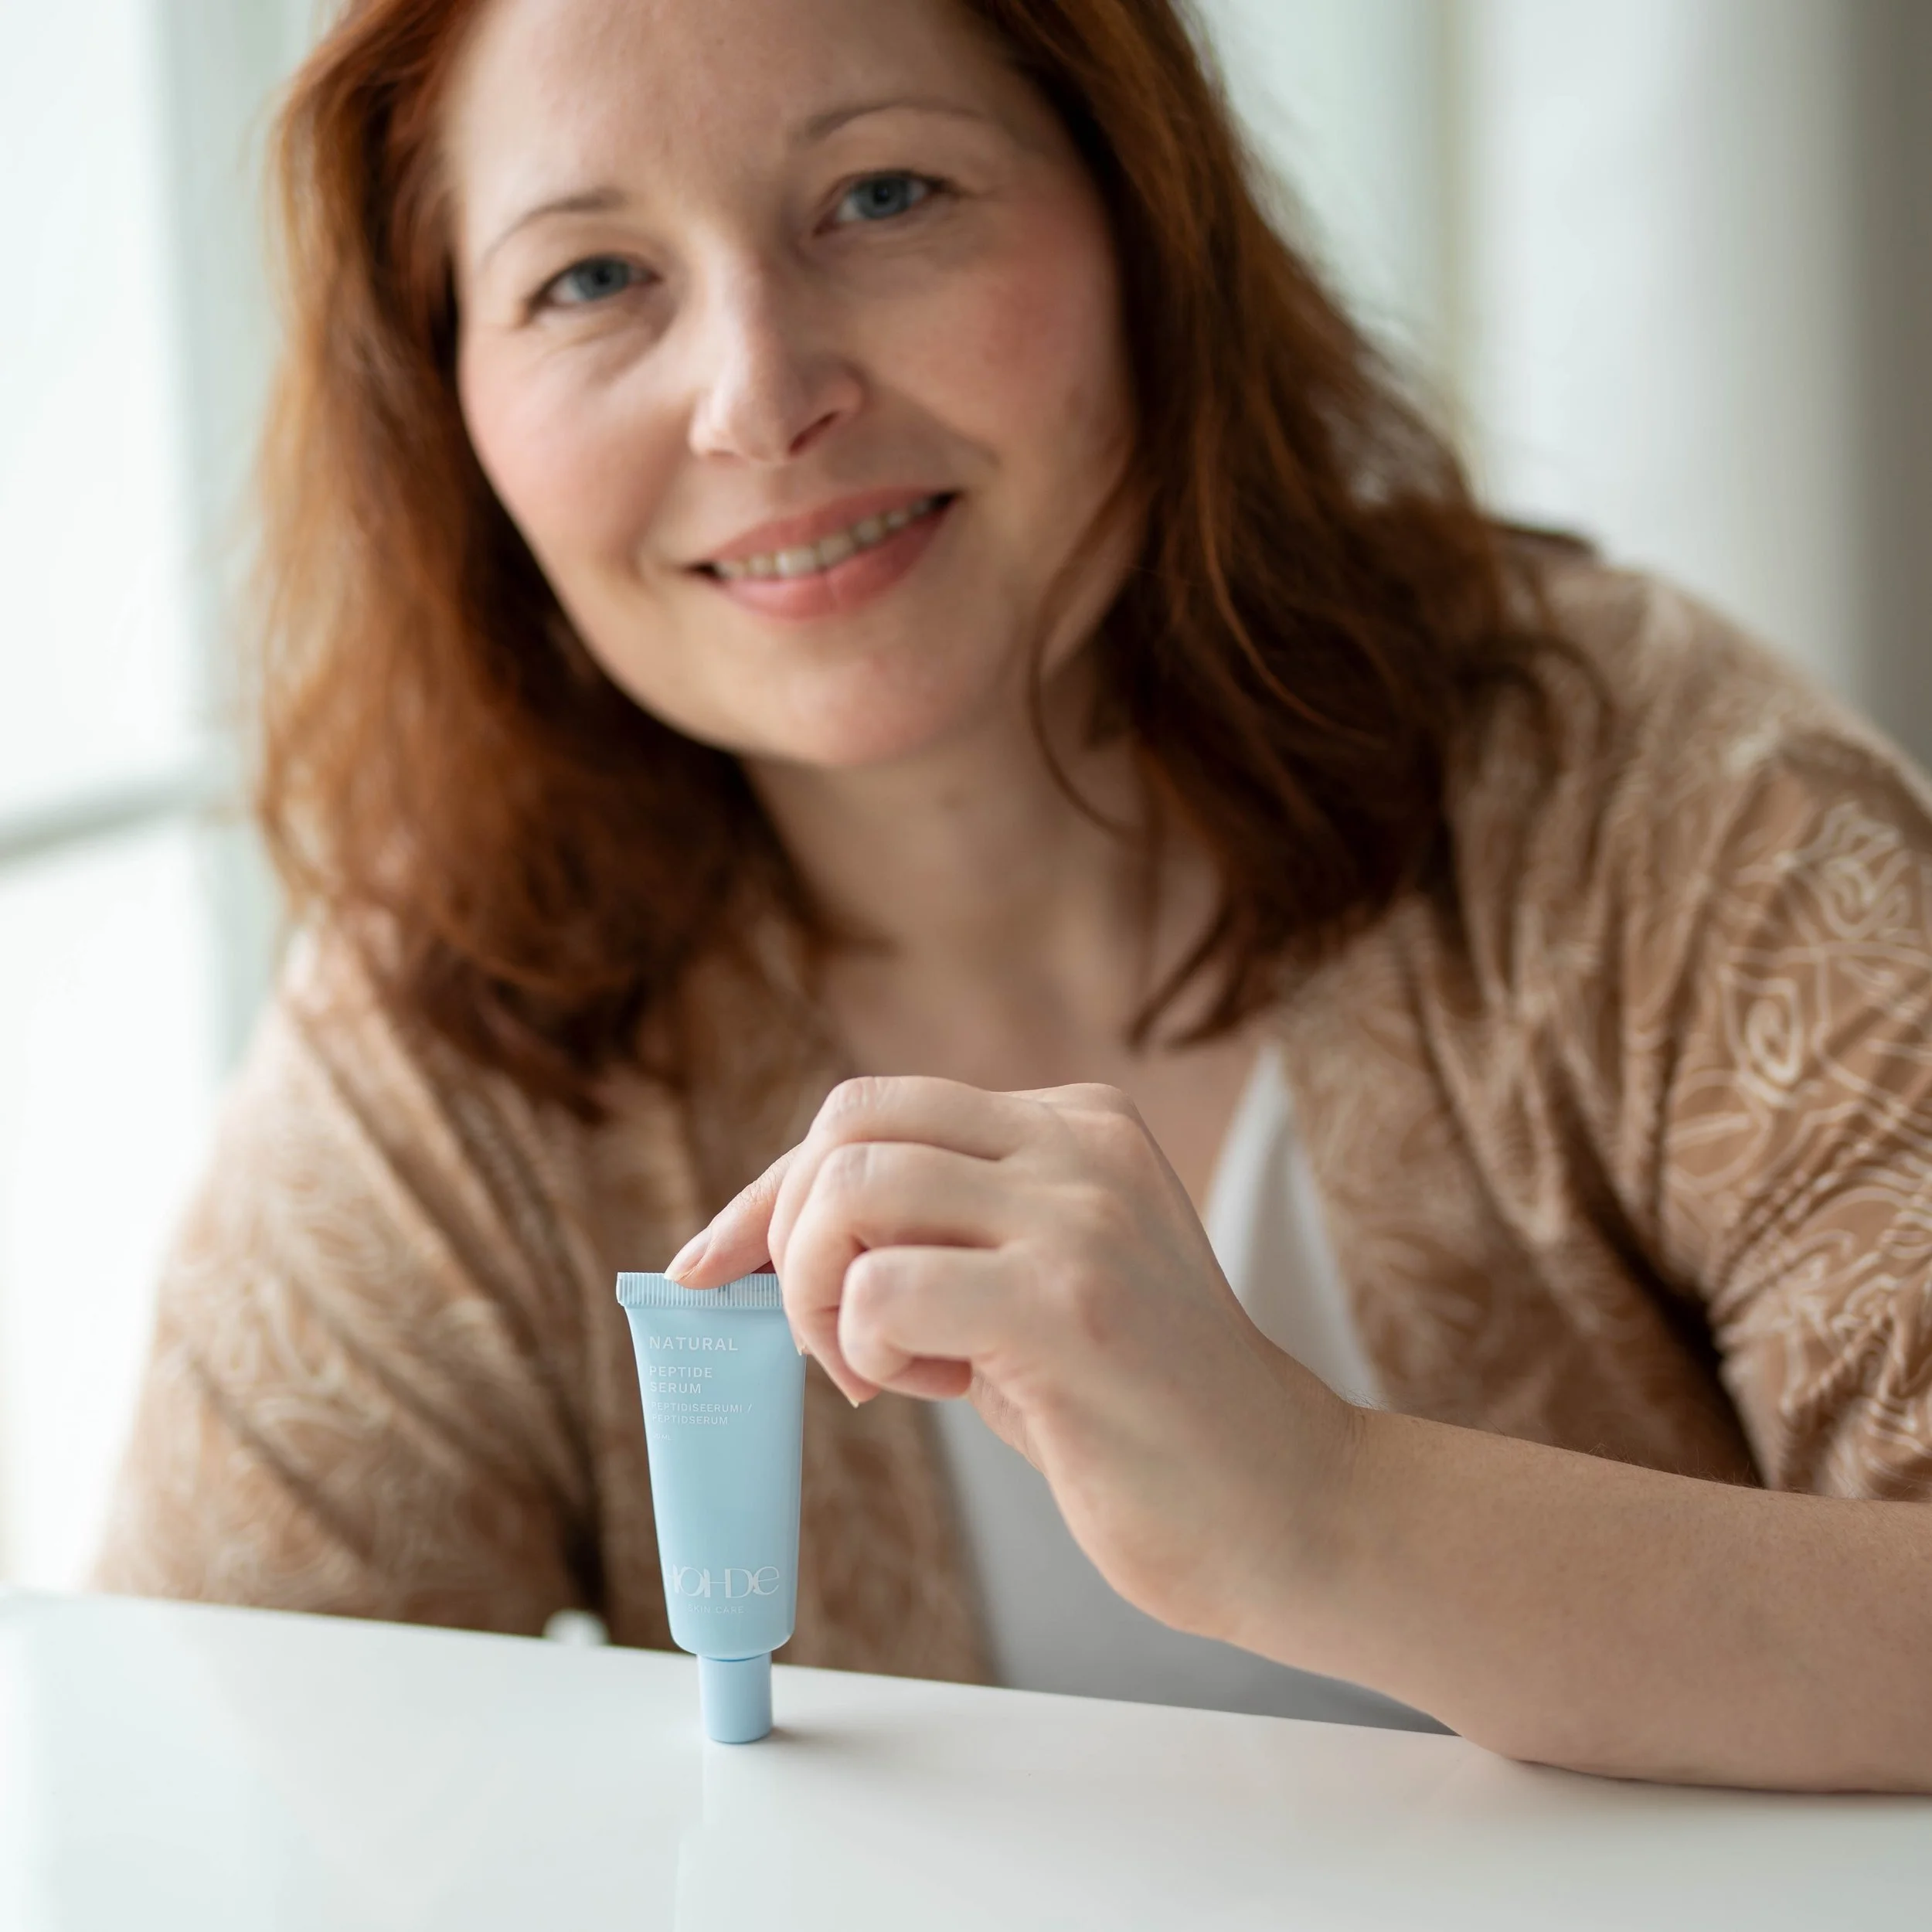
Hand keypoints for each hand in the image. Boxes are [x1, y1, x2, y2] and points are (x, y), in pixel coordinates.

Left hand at [667, 1075, 1360, 1646]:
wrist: (1275, 1505)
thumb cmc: (1130, 1410)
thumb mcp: (1024, 1288)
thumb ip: (930, 1238)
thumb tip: (762, 1242)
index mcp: (1072, 1122)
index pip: (871, 1111)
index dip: (771, 1191)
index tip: (713, 1266)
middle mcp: (1078, 1143)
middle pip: (848, 1124)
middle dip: (785, 1233)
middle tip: (827, 1337)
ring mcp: (1079, 1214)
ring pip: (851, 1191)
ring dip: (819, 1296)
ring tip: (877, 1367)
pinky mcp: (1070, 1304)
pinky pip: (885, 1286)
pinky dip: (862, 1344)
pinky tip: (923, 1388)